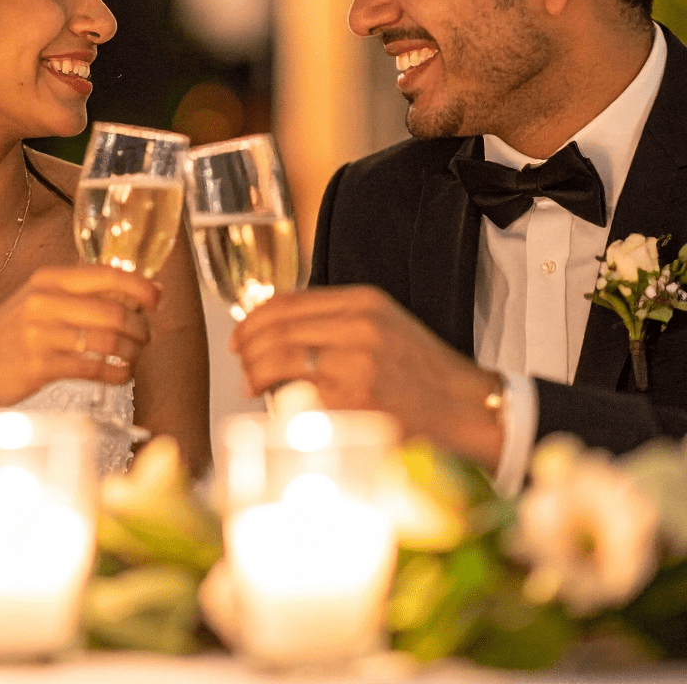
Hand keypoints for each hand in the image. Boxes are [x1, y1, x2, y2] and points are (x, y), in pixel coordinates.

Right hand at [0, 265, 160, 407]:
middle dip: (140, 326)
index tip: (157, 297)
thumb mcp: (38, 300)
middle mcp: (45, 301)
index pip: (106, 275)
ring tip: (134, 355)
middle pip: (113, 310)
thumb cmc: (8, 335)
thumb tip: (132, 293)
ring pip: (107, 340)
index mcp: (48, 279)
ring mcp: (41, 334)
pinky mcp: (40, 366)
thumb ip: (78, 294)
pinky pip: (93, 368)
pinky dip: (116, 372)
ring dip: (131, 350)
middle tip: (146, 335)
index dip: (139, 286)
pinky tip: (121, 374)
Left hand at [230, 285, 503, 471]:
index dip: (255, 319)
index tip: (241, 335)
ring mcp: (358, 363)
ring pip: (282, 358)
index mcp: (363, 301)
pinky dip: (277, 397)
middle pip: (279, 329)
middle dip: (249, 347)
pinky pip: (301, 393)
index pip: (289, 301)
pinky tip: (273, 402)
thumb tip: (277, 332)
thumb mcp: (383, 324)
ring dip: (255, 371)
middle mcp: (359, 326)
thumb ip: (335, 320)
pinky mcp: (357, 400)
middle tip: (242, 362)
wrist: (466, 407)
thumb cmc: (421, 371)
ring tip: (250, 384)